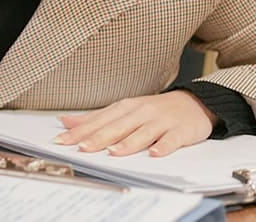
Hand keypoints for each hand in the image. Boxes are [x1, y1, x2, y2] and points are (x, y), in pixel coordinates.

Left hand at [55, 90, 217, 156]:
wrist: (194, 102)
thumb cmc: (154, 110)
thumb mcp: (124, 110)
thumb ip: (96, 118)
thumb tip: (66, 122)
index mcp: (125, 108)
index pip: (98, 120)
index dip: (80, 131)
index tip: (62, 141)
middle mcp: (140, 113)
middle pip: (116, 127)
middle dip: (98, 137)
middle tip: (82, 148)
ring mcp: (160, 121)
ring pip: (142, 133)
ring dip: (127, 143)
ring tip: (113, 152)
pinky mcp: (179, 131)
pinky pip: (171, 140)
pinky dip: (163, 147)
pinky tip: (154, 153)